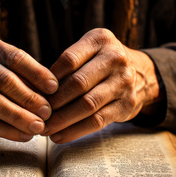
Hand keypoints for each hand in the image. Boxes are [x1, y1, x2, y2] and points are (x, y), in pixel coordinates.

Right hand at [0, 32, 58, 140]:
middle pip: (5, 81)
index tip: (54, 88)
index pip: (15, 57)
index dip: (37, 73)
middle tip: (48, 113)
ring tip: (38, 127)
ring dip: (18, 117)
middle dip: (30, 99)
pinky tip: (21, 135)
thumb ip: (16, 68)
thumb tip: (50, 90)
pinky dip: (4, 130)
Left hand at [42, 29, 163, 142]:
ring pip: (87, 105)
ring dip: (62, 120)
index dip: (49, 79)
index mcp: (100, 40)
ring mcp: (124, 82)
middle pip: (78, 83)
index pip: (69, 60)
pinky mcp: (127, 105)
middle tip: (36, 114)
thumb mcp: (89, 50)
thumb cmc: (102, 61)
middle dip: (53, 102)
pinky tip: (60, 136)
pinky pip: (97, 121)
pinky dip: (75, 131)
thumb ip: (67, 64)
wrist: (141, 72)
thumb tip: (35, 89)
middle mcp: (115, 58)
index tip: (34, 93)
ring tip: (45, 128)